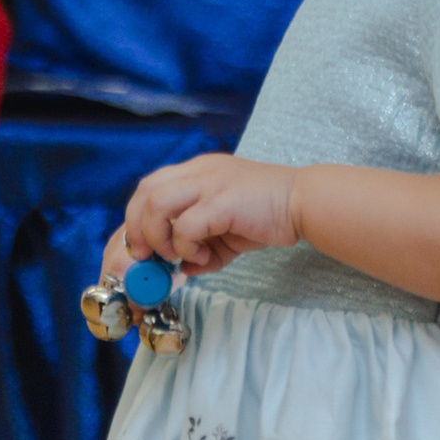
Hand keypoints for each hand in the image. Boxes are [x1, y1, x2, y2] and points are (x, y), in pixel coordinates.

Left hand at [118, 153, 299, 275]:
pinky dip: (186, 248)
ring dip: (158, 237)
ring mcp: (209, 182)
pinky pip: (185, 226)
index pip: (148, 187)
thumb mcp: (226, 230)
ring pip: (156, 204)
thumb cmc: (268, 214)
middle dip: (136, 228)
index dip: (135, 220)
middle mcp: (198, 171)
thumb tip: (183, 268)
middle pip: (144, 191)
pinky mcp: (221, 200)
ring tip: (176, 256)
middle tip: (148, 256)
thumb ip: (202, 245)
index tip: (141, 249)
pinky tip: (203, 258)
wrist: (303, 202)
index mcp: (196, 171)